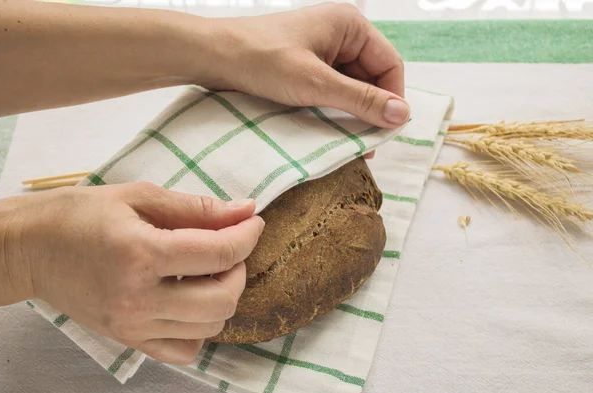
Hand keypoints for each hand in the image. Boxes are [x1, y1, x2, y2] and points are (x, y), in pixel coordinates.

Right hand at [0, 183, 263, 363]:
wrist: (30, 249)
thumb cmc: (79, 215)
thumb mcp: (138, 196)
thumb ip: (196, 207)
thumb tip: (245, 210)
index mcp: (140, 254)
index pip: (218, 253)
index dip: (247, 234)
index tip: (253, 221)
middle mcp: (138, 298)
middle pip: (223, 298)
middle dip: (240, 268)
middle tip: (230, 246)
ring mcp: (133, 326)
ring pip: (210, 325)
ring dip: (224, 295)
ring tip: (209, 270)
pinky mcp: (129, 339)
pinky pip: (185, 350)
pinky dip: (201, 327)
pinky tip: (192, 302)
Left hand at [207, 3, 408, 128]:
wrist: (212, 56)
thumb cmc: (261, 60)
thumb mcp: (315, 83)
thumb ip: (360, 100)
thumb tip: (402, 116)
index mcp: (350, 25)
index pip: (390, 65)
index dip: (392, 99)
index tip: (387, 132)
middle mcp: (341, 34)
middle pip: (372, 77)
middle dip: (372, 109)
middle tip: (367, 145)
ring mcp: (323, 50)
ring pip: (352, 86)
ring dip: (352, 113)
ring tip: (349, 143)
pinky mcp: (307, 65)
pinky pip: (332, 89)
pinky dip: (334, 109)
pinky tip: (331, 131)